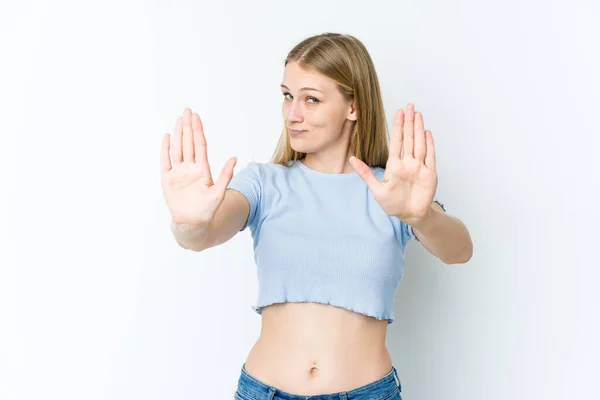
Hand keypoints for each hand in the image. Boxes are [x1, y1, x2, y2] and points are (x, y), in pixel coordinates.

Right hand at [160, 108, 236, 227]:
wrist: (192, 224)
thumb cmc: (207, 211)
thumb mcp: (219, 193)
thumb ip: (226, 175)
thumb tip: (235, 158)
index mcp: (202, 170)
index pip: (199, 145)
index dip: (198, 130)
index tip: (196, 116)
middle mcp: (190, 168)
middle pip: (188, 143)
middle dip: (188, 126)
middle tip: (187, 110)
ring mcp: (178, 173)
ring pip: (178, 149)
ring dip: (178, 134)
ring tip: (179, 120)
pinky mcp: (168, 180)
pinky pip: (165, 161)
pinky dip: (165, 149)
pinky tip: (166, 137)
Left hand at [349, 103, 437, 226]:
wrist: (410, 215)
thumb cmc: (393, 204)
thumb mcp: (376, 189)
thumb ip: (366, 174)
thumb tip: (352, 159)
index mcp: (394, 165)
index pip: (396, 141)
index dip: (397, 127)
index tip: (398, 112)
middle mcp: (407, 163)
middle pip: (408, 138)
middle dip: (409, 122)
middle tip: (409, 106)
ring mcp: (419, 167)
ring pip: (419, 144)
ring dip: (419, 129)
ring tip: (418, 114)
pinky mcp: (430, 174)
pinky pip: (430, 156)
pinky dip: (429, 145)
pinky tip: (427, 133)